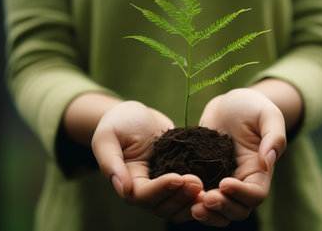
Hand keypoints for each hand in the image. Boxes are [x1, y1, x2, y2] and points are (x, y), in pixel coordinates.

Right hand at [91, 101, 202, 221]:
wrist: (136, 115)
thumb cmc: (118, 121)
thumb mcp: (108, 135)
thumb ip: (110, 161)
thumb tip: (122, 189)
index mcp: (127, 182)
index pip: (144, 195)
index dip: (161, 189)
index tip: (178, 177)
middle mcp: (145, 190)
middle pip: (163, 206)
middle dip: (181, 196)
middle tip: (197, 182)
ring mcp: (162, 187)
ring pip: (178, 206)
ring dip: (192, 200)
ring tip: (206, 185)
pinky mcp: (177, 178)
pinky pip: (188, 194)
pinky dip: (199, 194)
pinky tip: (213, 184)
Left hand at [191, 88, 286, 226]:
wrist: (228, 103)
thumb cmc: (252, 106)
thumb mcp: (267, 114)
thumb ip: (274, 136)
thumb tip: (268, 161)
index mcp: (259, 171)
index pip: (255, 194)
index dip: (241, 194)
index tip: (224, 183)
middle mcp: (241, 181)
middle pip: (237, 210)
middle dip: (222, 208)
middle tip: (204, 199)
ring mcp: (220, 180)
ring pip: (218, 210)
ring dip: (207, 213)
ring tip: (192, 206)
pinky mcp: (203, 176)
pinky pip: (198, 196)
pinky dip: (191, 201)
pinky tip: (179, 194)